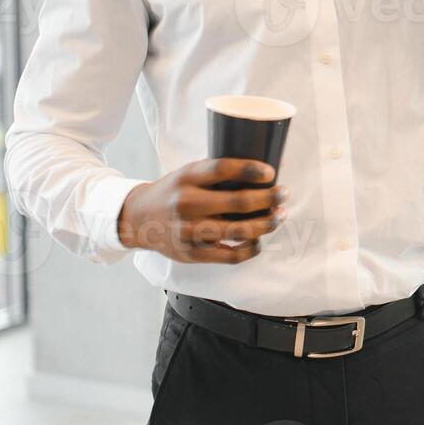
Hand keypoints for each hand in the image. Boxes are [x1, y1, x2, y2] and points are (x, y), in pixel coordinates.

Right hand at [116, 158, 286, 263]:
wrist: (139, 219)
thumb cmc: (173, 193)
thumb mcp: (188, 174)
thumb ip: (217, 174)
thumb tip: (263, 173)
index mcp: (186, 178)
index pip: (222, 169)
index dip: (251, 170)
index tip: (271, 172)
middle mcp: (186, 204)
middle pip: (238, 202)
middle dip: (269, 198)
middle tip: (284, 193)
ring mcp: (189, 231)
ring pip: (239, 231)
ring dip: (266, 223)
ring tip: (279, 215)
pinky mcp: (192, 254)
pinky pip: (231, 255)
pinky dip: (251, 248)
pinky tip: (258, 240)